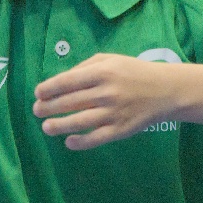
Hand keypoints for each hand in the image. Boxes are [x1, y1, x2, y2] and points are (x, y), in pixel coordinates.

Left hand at [33, 53, 177, 150]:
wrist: (166, 90)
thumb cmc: (133, 72)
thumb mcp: (110, 60)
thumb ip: (85, 67)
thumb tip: (60, 81)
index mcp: (103, 72)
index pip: (68, 81)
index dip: (49, 88)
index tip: (38, 94)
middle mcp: (107, 92)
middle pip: (70, 102)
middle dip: (48, 107)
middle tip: (36, 110)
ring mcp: (114, 112)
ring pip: (79, 122)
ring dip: (58, 125)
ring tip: (46, 127)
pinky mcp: (121, 129)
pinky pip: (96, 138)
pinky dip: (80, 142)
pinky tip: (69, 141)